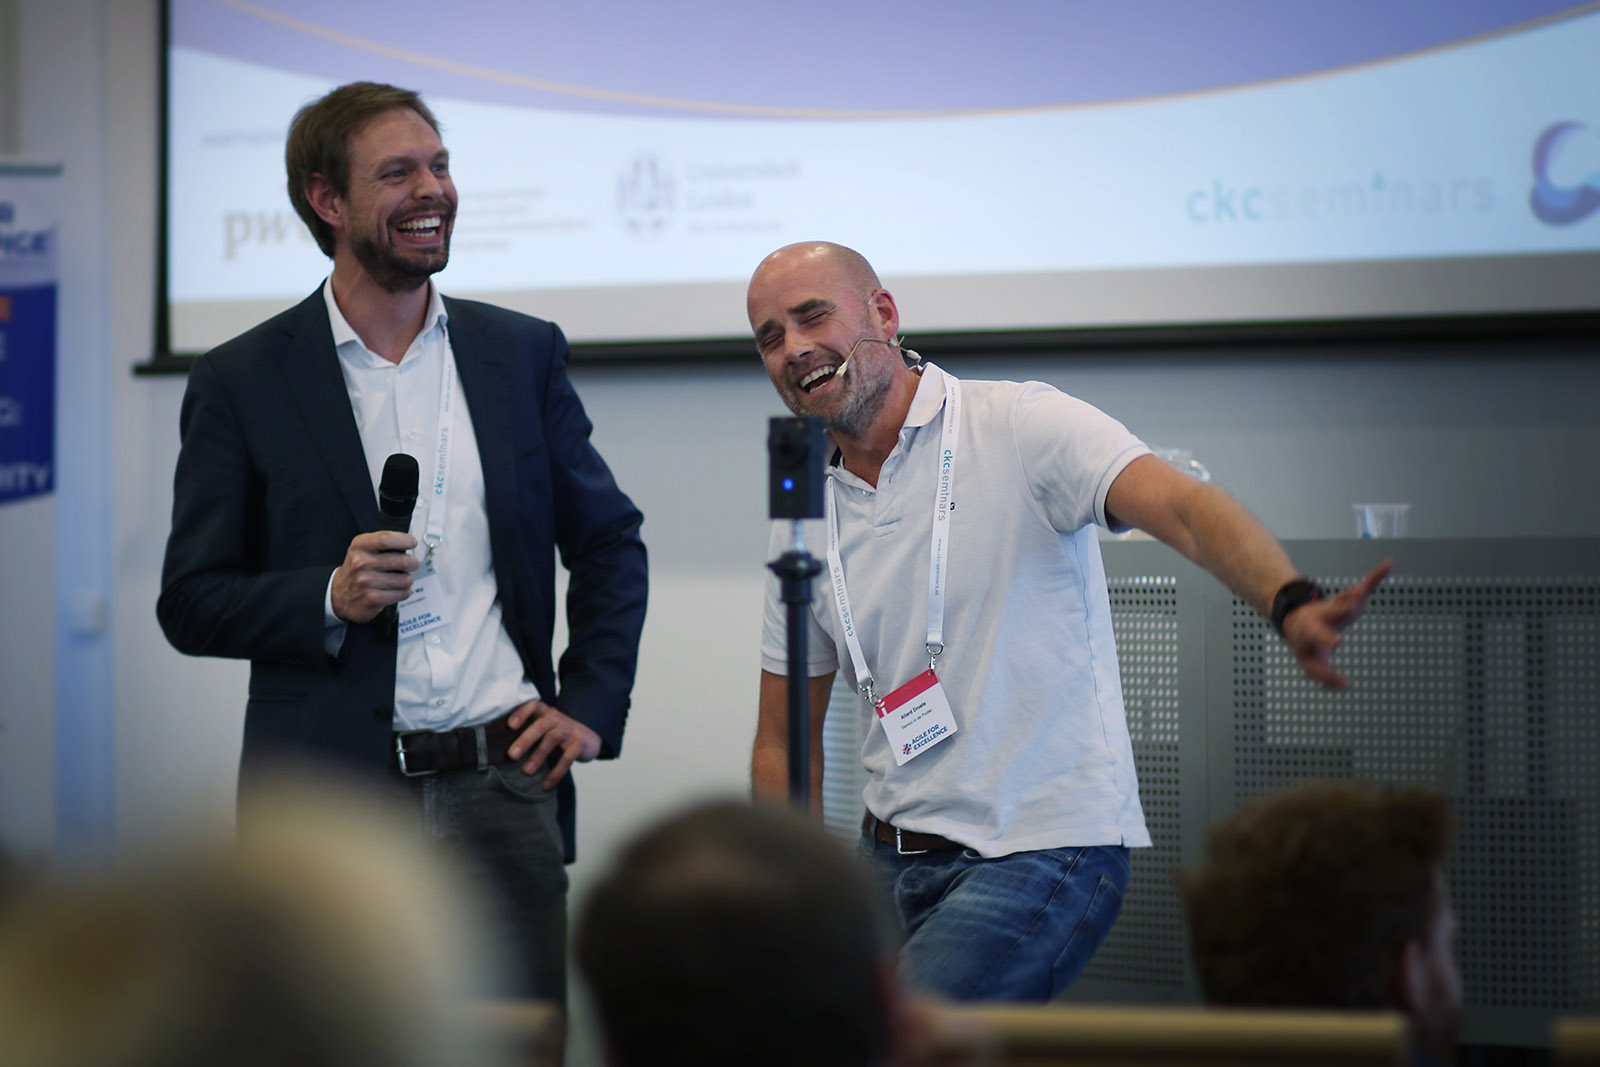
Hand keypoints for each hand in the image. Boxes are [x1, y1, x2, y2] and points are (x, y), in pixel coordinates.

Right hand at [330, 531, 417, 623]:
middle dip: (413, 563)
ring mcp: (367, 581)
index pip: (387, 540)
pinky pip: (403, 593)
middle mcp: (361, 563)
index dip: (405, 540)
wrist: (338, 594)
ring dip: (407, 580)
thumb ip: (382, 542)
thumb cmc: (356, 570)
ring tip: (399, 579)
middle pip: (403, 561)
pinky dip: (403, 592)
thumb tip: (408, 540)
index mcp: (359, 546)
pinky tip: (395, 590)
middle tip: (411, 564)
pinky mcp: (373, 598)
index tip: (412, 542)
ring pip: (406, 579)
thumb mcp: (362, 549)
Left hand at [506, 699, 601, 789]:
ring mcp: (568, 730)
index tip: (509, 726)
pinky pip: (567, 758)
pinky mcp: (578, 745)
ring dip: (538, 756)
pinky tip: (546, 785)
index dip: (521, 713)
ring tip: (526, 772)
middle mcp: (556, 718)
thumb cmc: (556, 734)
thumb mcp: (542, 728)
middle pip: (540, 725)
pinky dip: (556, 773)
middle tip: (511, 755)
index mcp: (544, 712)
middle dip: (525, 740)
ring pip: (552, 739)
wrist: (588, 738)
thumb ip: (525, 732)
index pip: (532, 706)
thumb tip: (498, 750)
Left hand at [1281, 559, 1392, 689]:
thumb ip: (1326, 677)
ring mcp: (1338, 605)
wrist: (1296, 618)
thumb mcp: (1309, 665)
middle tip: (1354, 604)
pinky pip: (1365, 585)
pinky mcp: (1349, 598)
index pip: (1320, 636)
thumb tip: (1347, 685)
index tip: (1339, 643)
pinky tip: (1389, 564)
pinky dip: (1377, 575)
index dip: (1328, 639)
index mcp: (1312, 631)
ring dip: (1360, 590)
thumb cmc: (1305, 644)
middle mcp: (1325, 615)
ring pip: (1349, 596)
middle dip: (1345, 608)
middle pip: (1336, 611)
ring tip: (1369, 584)